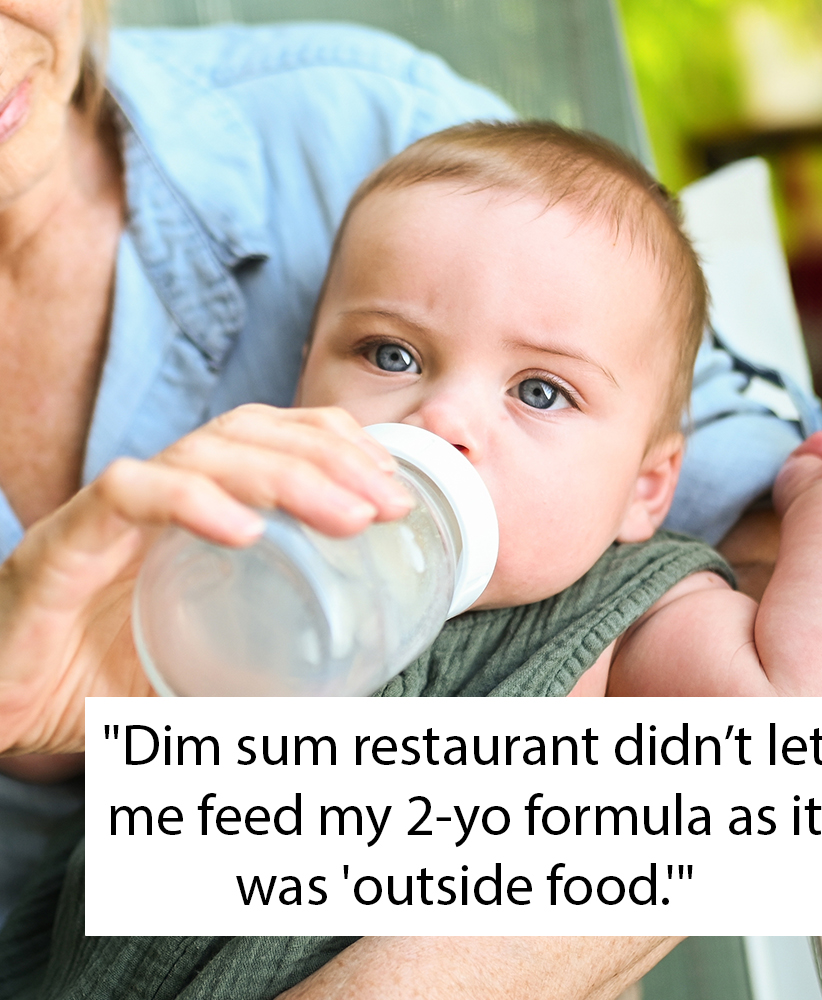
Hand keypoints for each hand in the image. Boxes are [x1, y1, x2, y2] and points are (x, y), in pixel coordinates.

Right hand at [0, 404, 409, 754]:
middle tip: (393, 504)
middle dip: (333, 456)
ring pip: (204, 453)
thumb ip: (266, 690)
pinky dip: (193, 501)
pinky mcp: (65, 544)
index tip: (399, 488)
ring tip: (349, 515)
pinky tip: (246, 531)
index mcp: (191, 513)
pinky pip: (131, 495)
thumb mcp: (204, 684)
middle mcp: (153, 497)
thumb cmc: (90, 689)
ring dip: (288, 475)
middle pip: (251, 433)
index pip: (272, 440)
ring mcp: (109, 516)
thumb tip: (344, 724)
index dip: (339, 446)